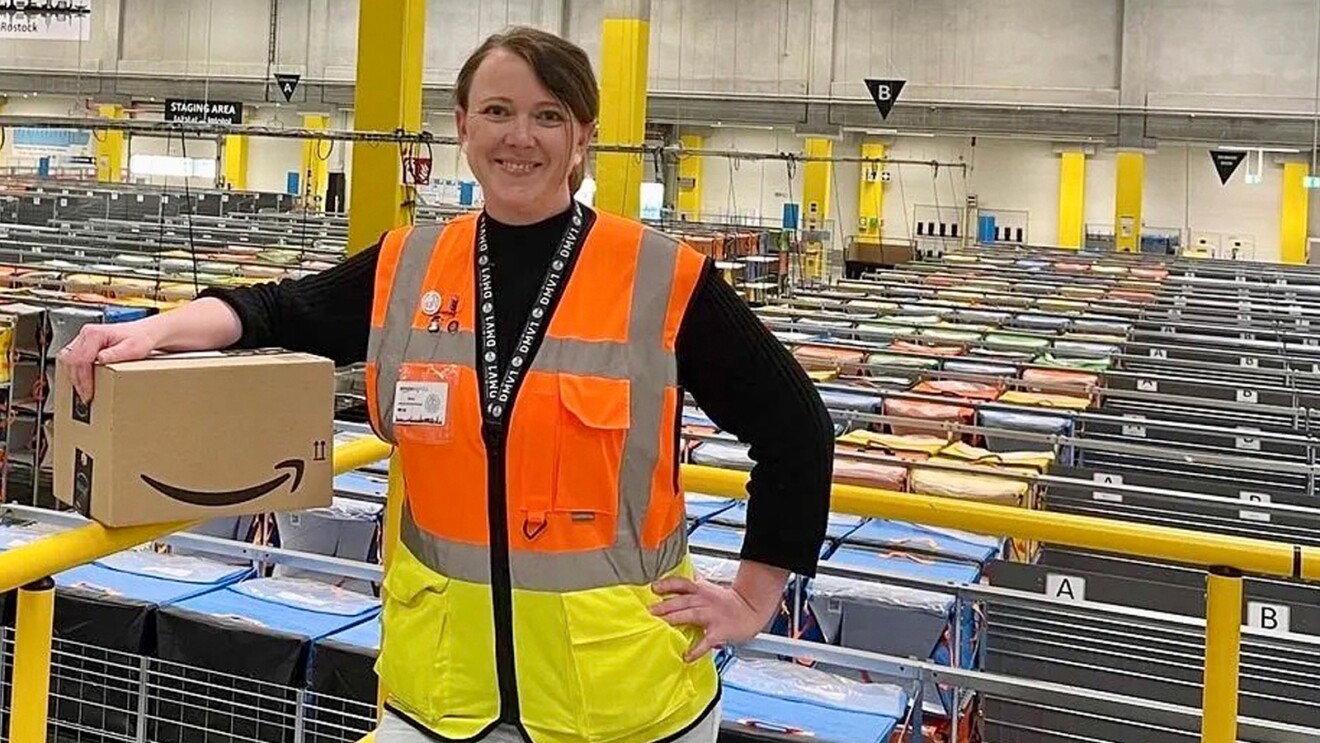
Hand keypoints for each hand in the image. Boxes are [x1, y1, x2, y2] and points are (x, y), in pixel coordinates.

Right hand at [57, 321, 159, 401]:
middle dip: (77, 381)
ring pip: (68, 360)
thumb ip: (116, 354)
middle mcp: (86, 334)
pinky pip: (72, 359)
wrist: (144, 333)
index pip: (81, 359)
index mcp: (95, 334)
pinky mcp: (84, 344)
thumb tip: (100, 359)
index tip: (88, 392)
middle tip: (85, 396)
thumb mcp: (133, 348)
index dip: (83, 379)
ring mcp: (84, 338)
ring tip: (84, 391)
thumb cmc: (140, 339)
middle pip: (71, 360)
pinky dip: (75, 372)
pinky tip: (83, 382)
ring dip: (74, 377)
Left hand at [650, 575, 774, 661]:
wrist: (750, 610)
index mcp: (701, 590)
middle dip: (666, 605)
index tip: (654, 587)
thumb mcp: (708, 588)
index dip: (668, 584)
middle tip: (650, 611)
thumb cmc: (726, 602)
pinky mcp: (719, 631)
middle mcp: (705, 600)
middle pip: (683, 600)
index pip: (682, 583)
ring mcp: (712, 616)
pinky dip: (697, 649)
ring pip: (692, 615)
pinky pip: (707, 641)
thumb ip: (692, 586)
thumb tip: (674, 580)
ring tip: (662, 625)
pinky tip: (687, 656)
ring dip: (676, 619)